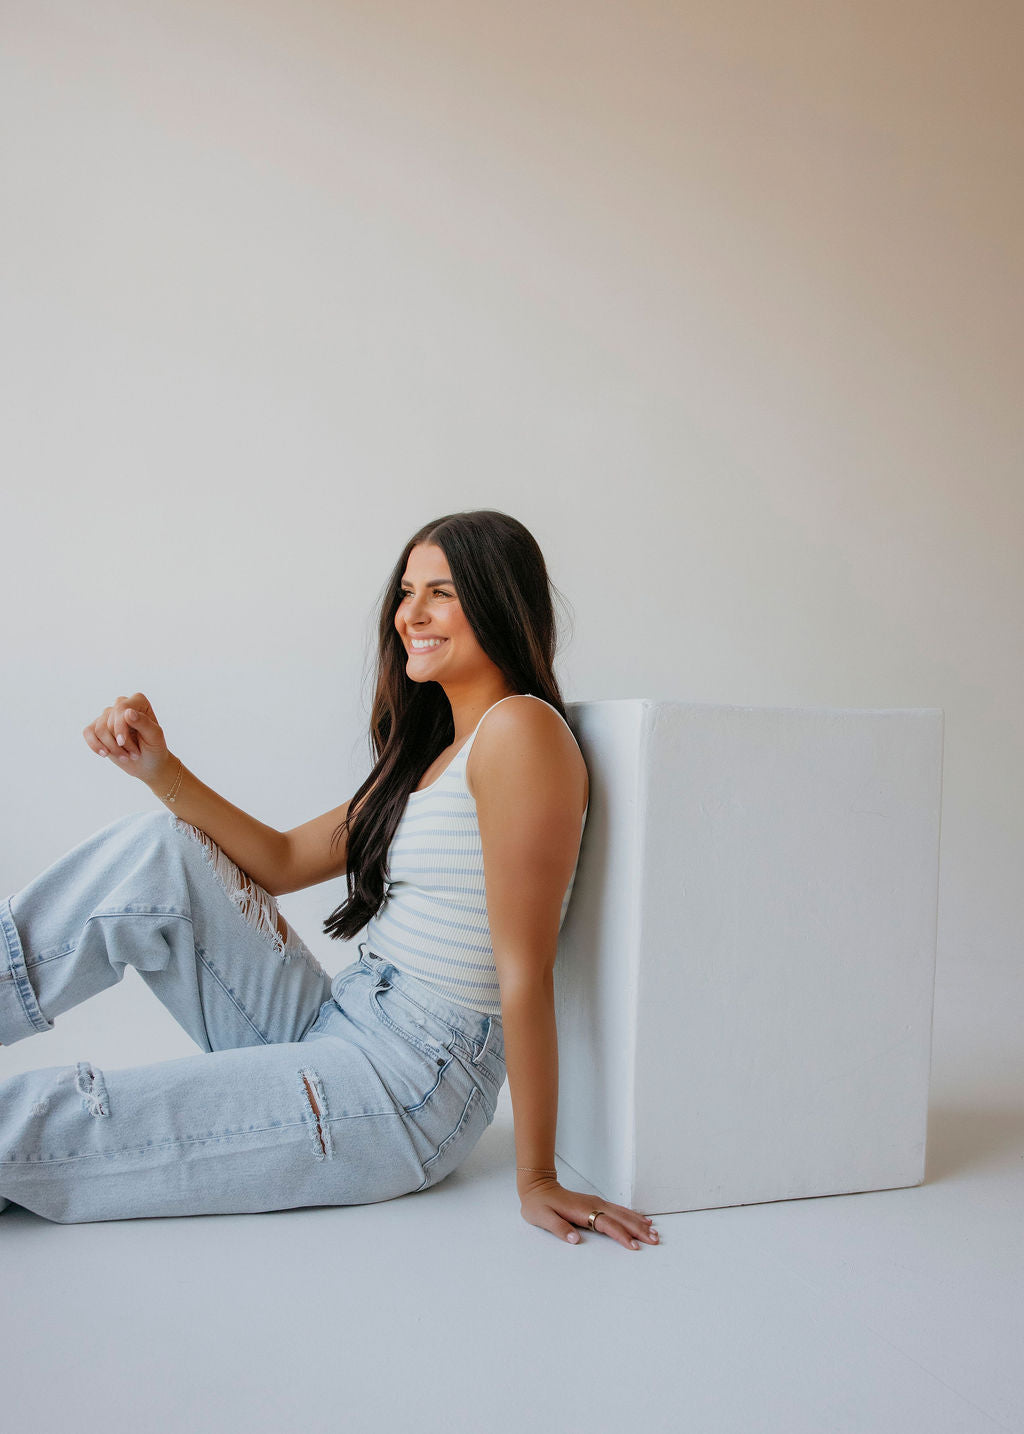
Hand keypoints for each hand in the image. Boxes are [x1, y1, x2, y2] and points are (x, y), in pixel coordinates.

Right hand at [83, 693, 174, 790]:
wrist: (148, 763)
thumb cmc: (154, 748)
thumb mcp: (154, 737)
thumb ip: (143, 723)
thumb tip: (127, 712)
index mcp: (138, 701)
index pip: (120, 709)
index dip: (119, 727)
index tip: (122, 742)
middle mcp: (122, 704)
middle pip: (109, 722)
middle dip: (120, 743)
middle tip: (134, 755)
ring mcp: (108, 715)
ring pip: (99, 729)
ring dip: (111, 748)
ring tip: (125, 757)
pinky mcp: (98, 727)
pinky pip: (87, 732)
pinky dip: (95, 745)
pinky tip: (105, 754)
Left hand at [518, 1176, 660, 1249]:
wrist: (537, 1186)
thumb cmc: (538, 1204)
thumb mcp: (542, 1217)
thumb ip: (558, 1228)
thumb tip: (574, 1239)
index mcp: (582, 1210)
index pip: (606, 1224)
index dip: (621, 1235)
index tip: (634, 1246)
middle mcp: (593, 1204)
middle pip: (620, 1218)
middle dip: (638, 1229)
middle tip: (655, 1240)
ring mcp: (596, 1202)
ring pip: (622, 1213)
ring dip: (638, 1222)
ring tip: (654, 1232)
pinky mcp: (596, 1203)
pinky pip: (618, 1210)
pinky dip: (632, 1215)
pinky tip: (641, 1219)